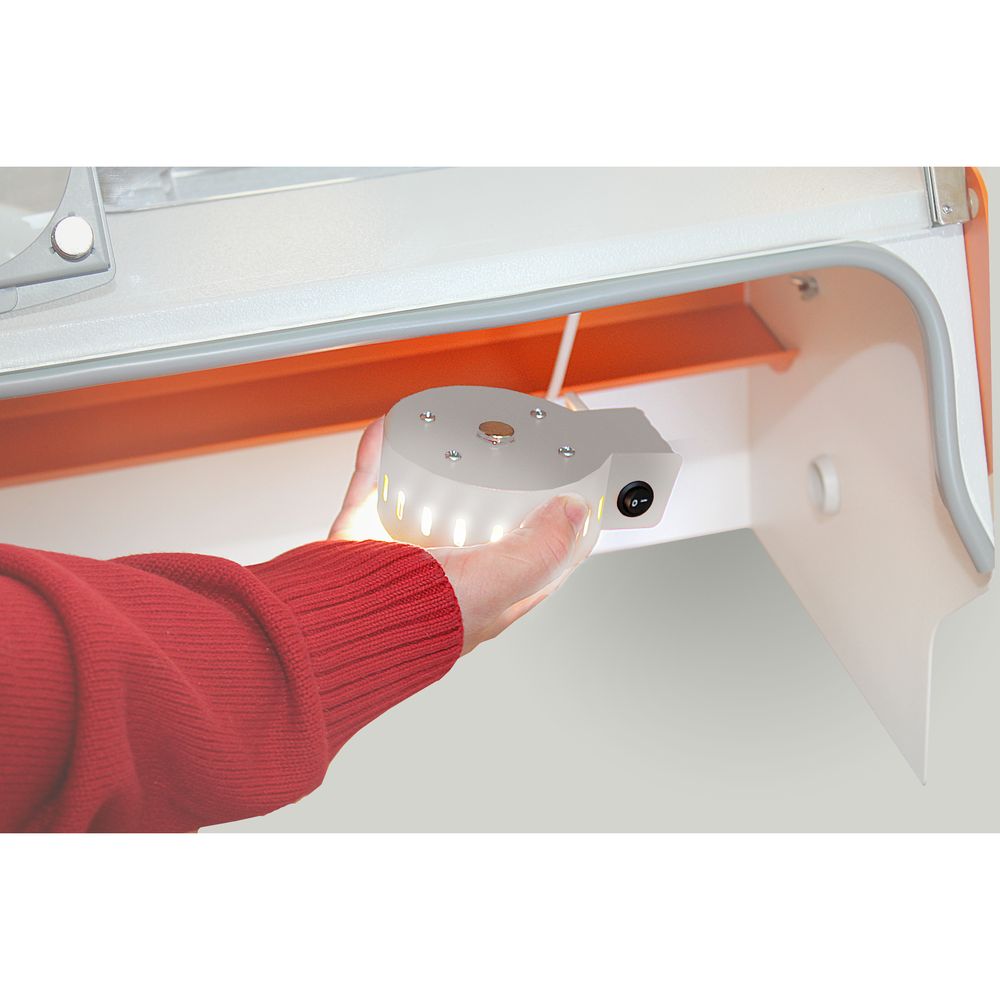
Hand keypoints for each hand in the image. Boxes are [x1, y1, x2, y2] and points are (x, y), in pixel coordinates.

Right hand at [330, 418, 590, 653]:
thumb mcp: (499, 583)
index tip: (573, 481)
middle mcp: (453, 571)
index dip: (563, 518)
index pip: (542, 553)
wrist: (334, 625)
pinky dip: (381, 454)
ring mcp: (408, 550)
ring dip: (442, 465)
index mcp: (492, 591)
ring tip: (455, 434)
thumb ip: (542, 549)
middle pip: (488, 518)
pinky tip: (389, 430)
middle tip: (514, 446)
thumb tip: (575, 512)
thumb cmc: (412, 623)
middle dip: (503, 483)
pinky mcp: (366, 533)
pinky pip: (376, 483)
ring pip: (432, 496)